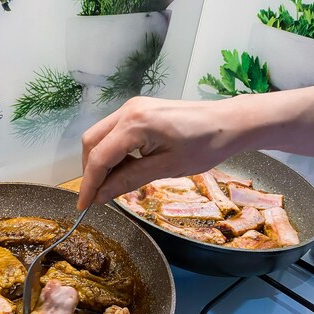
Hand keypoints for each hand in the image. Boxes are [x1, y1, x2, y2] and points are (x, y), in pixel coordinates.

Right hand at [77, 96, 240, 209]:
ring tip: (114, 184)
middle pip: (91, 141)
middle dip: (90, 170)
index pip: (99, 157)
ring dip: (100, 160)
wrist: (229, 121)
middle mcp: (128, 110)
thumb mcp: (167, 168)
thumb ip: (129, 180)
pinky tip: (125, 167)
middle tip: (99, 196)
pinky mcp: (139, 110)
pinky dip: (112, 151)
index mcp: (135, 124)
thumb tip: (101, 196)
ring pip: (100, 135)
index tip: (84, 206)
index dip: (88, 184)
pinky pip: (114, 131)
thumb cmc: (205, 145)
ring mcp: (132, 107)